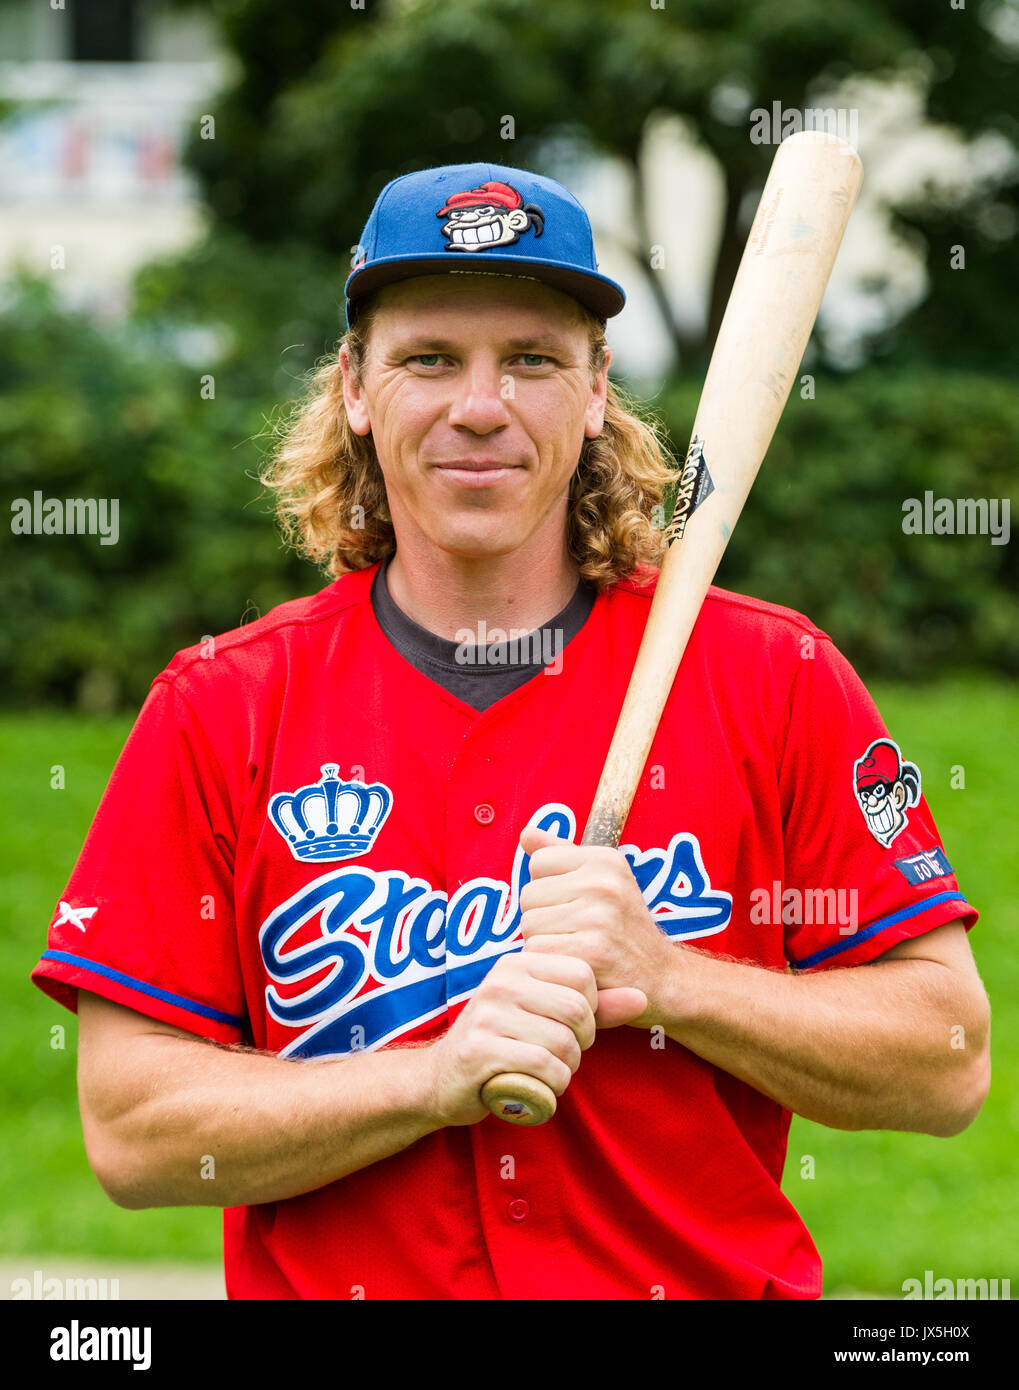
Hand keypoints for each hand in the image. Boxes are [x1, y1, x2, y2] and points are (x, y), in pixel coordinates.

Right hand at [425, 949, 599, 1127]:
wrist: (441, 1079)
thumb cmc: (503, 1043)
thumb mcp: (547, 1016)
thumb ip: (596, 1007)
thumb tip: (643, 997)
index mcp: (518, 962)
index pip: (583, 974)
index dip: (592, 1008)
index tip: (575, 1028)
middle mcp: (501, 980)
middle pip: (577, 1009)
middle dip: (582, 1042)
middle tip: (565, 1055)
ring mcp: (487, 1014)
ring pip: (562, 1042)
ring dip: (566, 1069)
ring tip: (548, 1071)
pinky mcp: (479, 1049)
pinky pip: (541, 1066)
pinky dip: (551, 1086)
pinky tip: (537, 1087)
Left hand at [517, 824, 671, 1027]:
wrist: (664, 979)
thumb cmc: (624, 930)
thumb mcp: (603, 882)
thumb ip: (562, 855)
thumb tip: (527, 833)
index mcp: (606, 860)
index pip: (538, 862)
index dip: (548, 889)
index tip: (576, 906)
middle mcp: (604, 882)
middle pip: (529, 895)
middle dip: (543, 919)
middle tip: (578, 934)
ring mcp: (600, 917)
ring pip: (529, 925)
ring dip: (544, 944)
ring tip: (578, 949)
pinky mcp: (593, 952)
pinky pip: (538, 951)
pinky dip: (550, 964)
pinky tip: (577, 967)